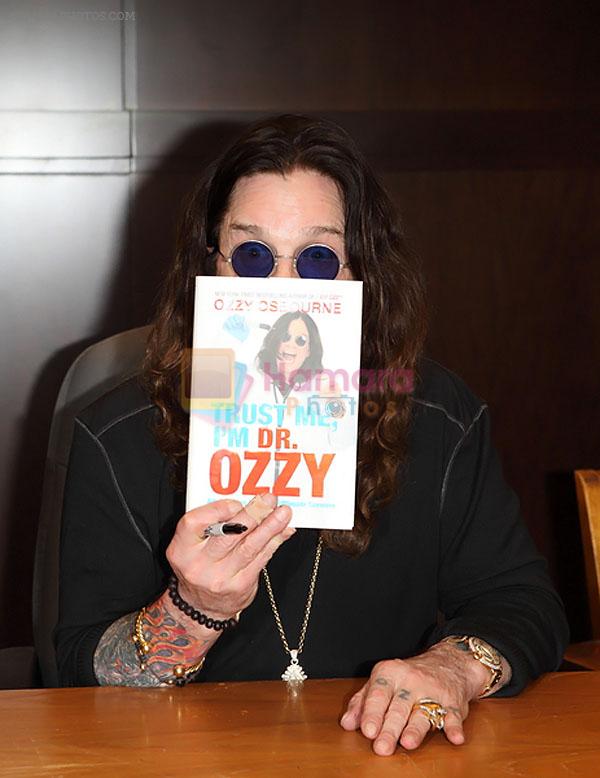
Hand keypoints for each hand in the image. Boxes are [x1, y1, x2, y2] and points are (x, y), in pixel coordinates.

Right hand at [165, 493, 293, 620]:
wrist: (202, 607)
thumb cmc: (199, 566)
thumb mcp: (192, 545)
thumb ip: (212, 523)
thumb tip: (247, 501)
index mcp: (180, 549)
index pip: (194, 523)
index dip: (217, 509)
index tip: (236, 502)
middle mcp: (197, 565)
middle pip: (228, 535)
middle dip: (252, 514)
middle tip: (268, 500)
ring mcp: (220, 578)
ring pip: (249, 547)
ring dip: (270, 527)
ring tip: (283, 513)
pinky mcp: (240, 586)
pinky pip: (261, 559)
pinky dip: (274, 542)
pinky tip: (284, 531)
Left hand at [339, 642, 489, 754]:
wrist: (448, 662)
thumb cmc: (408, 677)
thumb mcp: (382, 681)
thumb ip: (363, 701)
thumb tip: (347, 723)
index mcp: (390, 674)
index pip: (378, 694)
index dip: (372, 712)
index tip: (367, 731)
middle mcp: (411, 681)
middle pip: (399, 707)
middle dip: (390, 728)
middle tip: (381, 747)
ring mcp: (433, 691)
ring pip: (423, 712)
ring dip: (416, 729)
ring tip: (407, 743)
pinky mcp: (453, 702)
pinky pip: (454, 715)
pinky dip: (455, 727)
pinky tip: (454, 738)